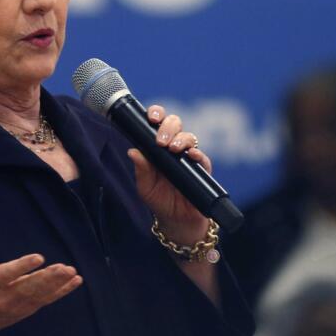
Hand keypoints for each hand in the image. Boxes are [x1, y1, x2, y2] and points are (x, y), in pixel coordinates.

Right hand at [0, 225, 81, 335]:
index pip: (6, 275)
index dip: (22, 266)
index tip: (38, 257)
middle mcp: (3, 298)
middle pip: (28, 288)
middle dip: (47, 278)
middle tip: (63, 268)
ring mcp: (16, 306)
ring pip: (40, 295)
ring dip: (57, 284)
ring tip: (72, 272)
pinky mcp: (26, 310)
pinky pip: (46, 300)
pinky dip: (62, 291)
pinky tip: (76, 281)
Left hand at [128, 105, 212, 245]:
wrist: (176, 220)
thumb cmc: (159, 200)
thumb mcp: (145, 187)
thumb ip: (141, 169)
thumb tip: (133, 151)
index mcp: (157, 147)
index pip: (157, 123)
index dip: (156, 114)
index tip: (151, 117)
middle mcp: (173, 148)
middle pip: (175, 123)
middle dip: (168, 126)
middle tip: (161, 141)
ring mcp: (188, 157)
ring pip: (189, 136)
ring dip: (181, 139)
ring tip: (173, 149)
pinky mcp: (202, 169)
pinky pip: (202, 157)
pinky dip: (197, 153)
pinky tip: (191, 155)